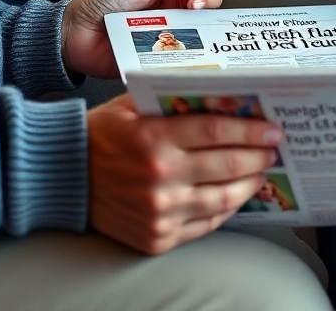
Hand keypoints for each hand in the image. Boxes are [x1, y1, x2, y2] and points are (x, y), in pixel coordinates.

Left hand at [62, 0, 221, 77]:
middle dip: (209, 19)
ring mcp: (166, 43)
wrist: (76, 32)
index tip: (198, 4)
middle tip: (196, 17)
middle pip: (206, 20)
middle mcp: (174, 19)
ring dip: (199, 42)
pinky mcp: (156, 64)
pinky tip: (186, 61)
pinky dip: (183, 63)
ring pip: (195, 44)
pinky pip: (175, 65)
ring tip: (196, 42)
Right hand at [88, 95, 282, 254]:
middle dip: (258, 156)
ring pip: (222, 199)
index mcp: (154, 138)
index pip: (217, 131)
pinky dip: (226, 209)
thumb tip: (226, 96)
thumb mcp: (134, 104)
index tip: (273, 129)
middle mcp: (159, 177)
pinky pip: (205, 225)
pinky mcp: (156, 238)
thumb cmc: (103, 133)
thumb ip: (175, 99)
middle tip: (274, 148)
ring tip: (261, 172)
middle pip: (227, 165)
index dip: (251, 130)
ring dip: (250, 184)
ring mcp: (159, 212)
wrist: (62, 176)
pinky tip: (236, 195)